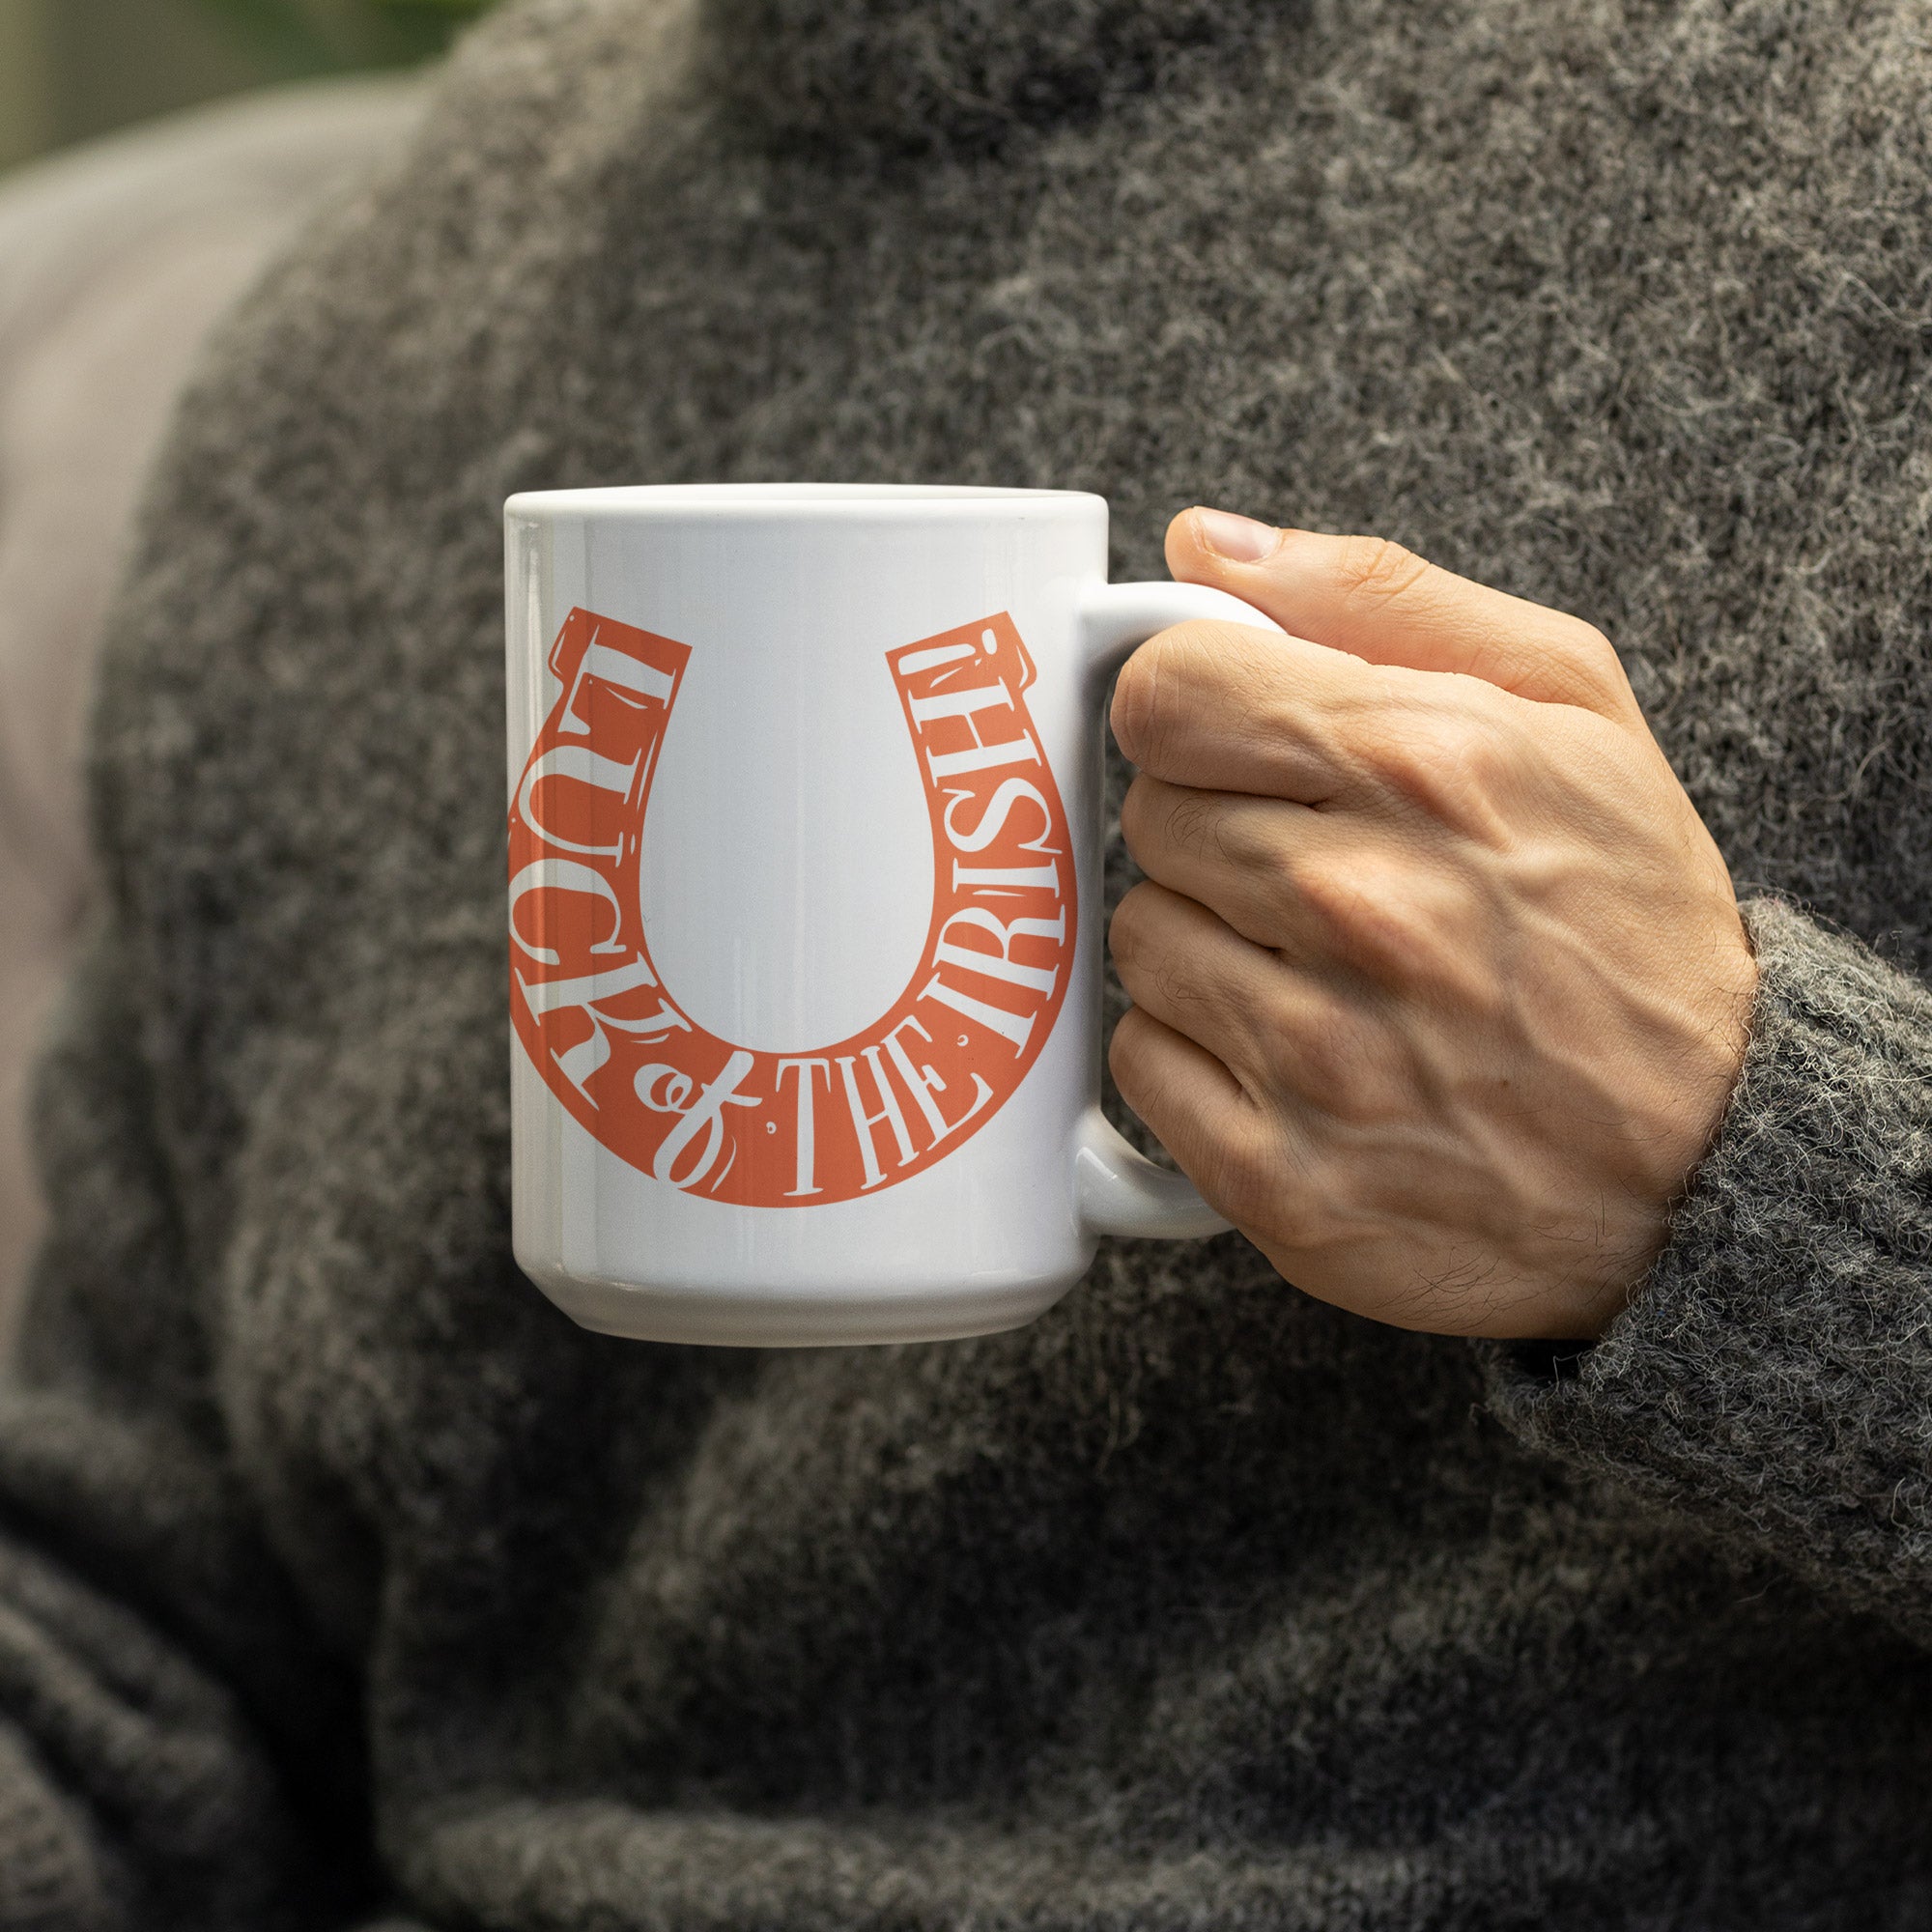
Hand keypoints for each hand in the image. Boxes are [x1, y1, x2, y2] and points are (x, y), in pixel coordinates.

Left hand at [1107, 510, 1757, 1339]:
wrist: (1706, 1163)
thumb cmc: (1632, 925)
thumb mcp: (1571, 709)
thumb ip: (1380, 601)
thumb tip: (1204, 545)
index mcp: (1426, 766)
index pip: (1168, 693)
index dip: (1187, 711)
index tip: (1228, 741)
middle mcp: (1364, 906)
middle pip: (1148, 814)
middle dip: (1212, 827)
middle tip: (1305, 867)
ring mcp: (1319, 1053)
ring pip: (1138, 939)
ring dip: (1202, 943)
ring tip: (1309, 966)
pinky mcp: (1284, 1177)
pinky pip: (1140, 1065)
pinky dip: (1195, 1056)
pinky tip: (1287, 1054)